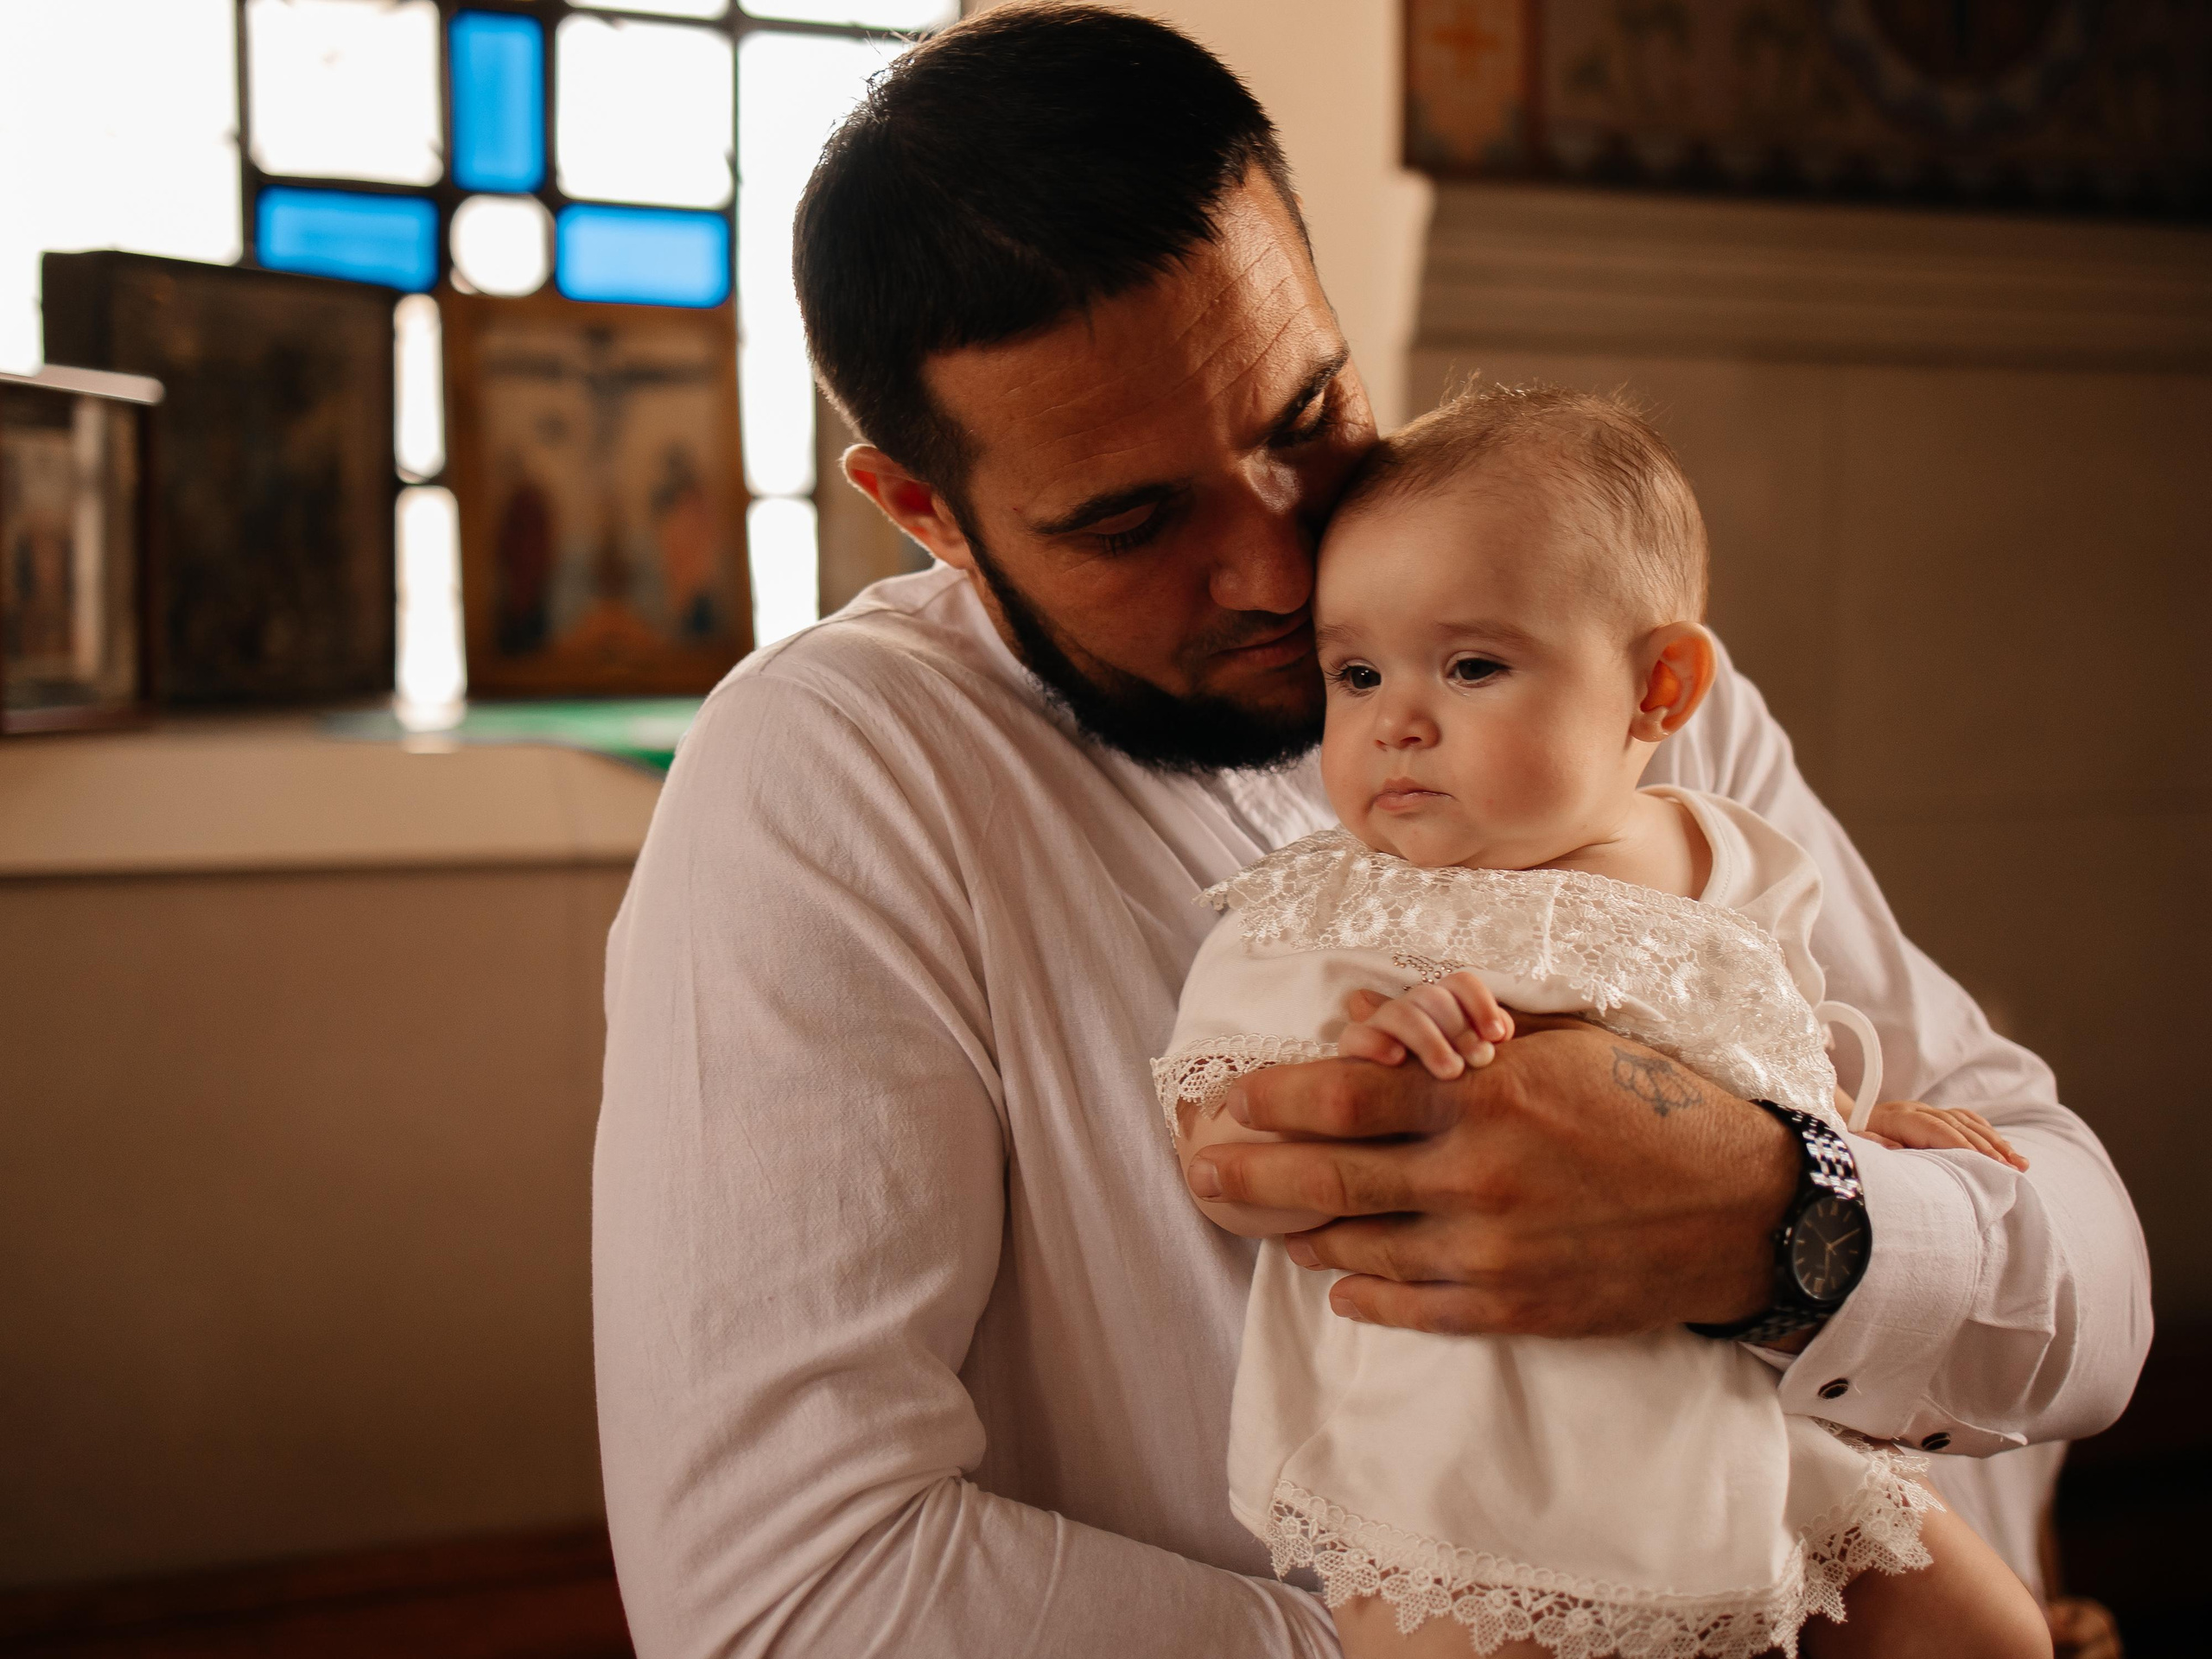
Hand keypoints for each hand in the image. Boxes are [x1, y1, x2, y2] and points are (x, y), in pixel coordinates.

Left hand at [1184, 1018, 1800, 1335]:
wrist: (1746, 1209)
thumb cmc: (1654, 1104)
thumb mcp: (1564, 1044)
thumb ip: (1461, 1035)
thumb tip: (1362, 1015)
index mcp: (1483, 1096)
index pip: (1345, 1094)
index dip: (1275, 1097)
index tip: (1235, 1097)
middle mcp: (1474, 1176)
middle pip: (1327, 1179)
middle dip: (1249, 1175)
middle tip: (1200, 1171)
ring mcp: (1491, 1251)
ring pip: (1359, 1249)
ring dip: (1304, 1234)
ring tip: (1270, 1220)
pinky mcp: (1515, 1308)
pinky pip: (1412, 1309)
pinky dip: (1364, 1297)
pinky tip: (1338, 1283)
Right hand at [1338, 974, 1513, 1077]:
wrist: (1403, 1125)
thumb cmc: (1445, 1090)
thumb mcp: (1472, 1065)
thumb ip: (1487, 1042)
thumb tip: (1500, 1032)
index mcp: (1441, 1006)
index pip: (1460, 984)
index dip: (1481, 1003)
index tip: (1498, 1036)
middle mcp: (1409, 1008)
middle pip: (1433, 997)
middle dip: (1460, 1029)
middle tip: (1481, 1061)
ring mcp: (1379, 1025)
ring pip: (1400, 1013)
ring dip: (1429, 1040)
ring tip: (1451, 1071)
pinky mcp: (1353, 1048)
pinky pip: (1356, 1035)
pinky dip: (1376, 1043)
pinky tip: (1398, 1061)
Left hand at [1863, 1099, 2028, 1170]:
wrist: (1844, 1117)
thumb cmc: (1850, 1136)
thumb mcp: (1853, 1142)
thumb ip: (1872, 1144)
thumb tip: (1895, 1148)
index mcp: (1898, 1118)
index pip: (1937, 1130)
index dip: (1963, 1145)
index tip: (1987, 1163)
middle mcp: (1916, 1110)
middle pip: (1959, 1126)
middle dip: (1988, 1147)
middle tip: (2012, 1168)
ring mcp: (1927, 1110)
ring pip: (1967, 1122)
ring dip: (1995, 1141)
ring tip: (2019, 1162)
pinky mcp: (1933, 1114)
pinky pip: (1965, 1119)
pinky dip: (1986, 1132)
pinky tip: (2003, 1148)